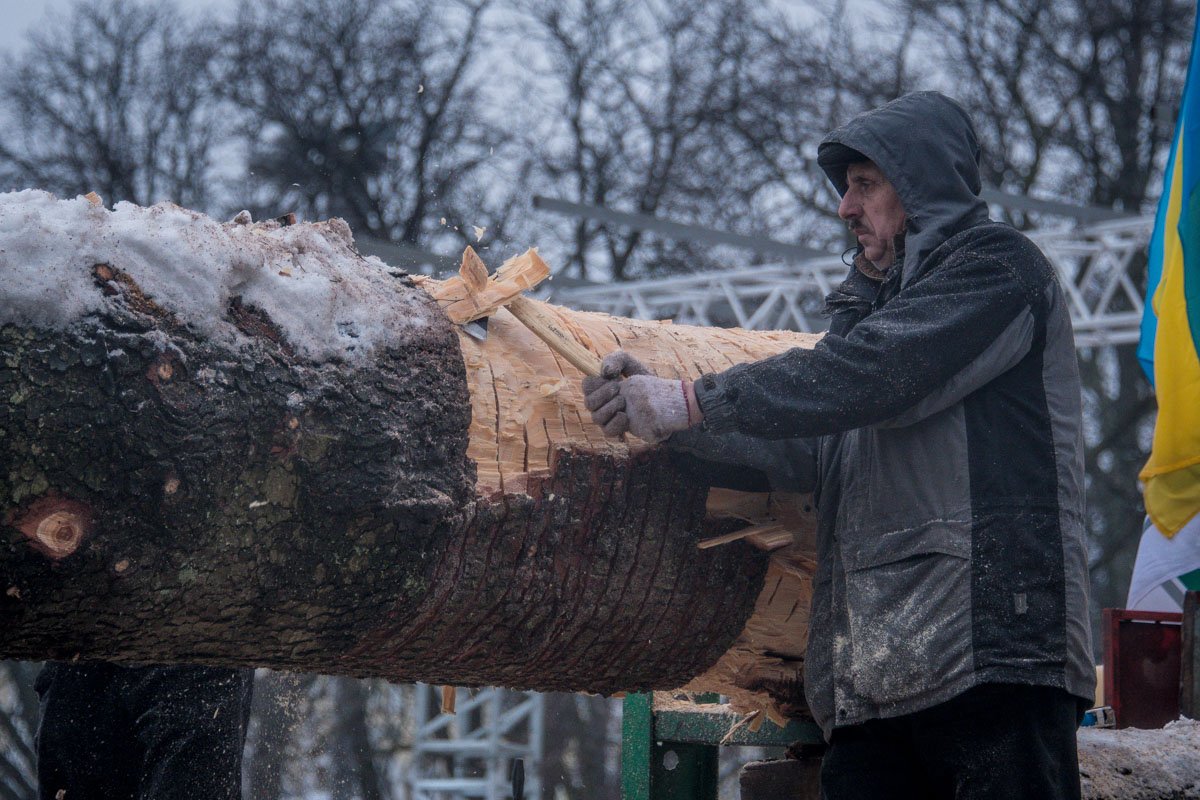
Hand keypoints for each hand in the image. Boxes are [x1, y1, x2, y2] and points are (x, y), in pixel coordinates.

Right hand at [581, 351, 700, 442]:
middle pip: (588, 402)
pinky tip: (626, 416)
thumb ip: (617, 359)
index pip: (586, 385)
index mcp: (601, 387)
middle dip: (603, 394)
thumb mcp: (633, 364)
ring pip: (596, 417)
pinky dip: (615, 423)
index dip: (594, 383)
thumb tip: (605, 372)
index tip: (612, 379)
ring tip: (625, 402)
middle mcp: (601, 403)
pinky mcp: (618, 429)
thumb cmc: (646, 382)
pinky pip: (607, 431)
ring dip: (610, 408)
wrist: (664, 400)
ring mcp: (608, 418)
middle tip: (619, 389)